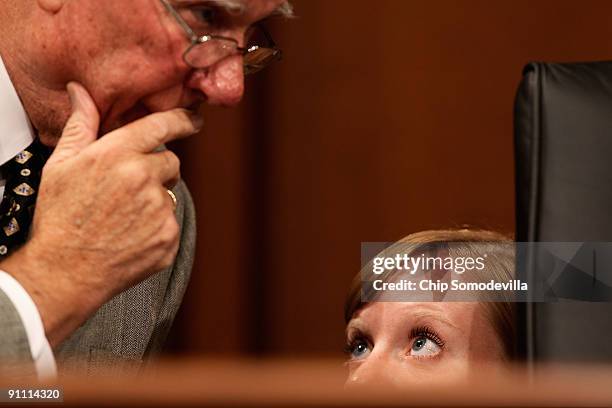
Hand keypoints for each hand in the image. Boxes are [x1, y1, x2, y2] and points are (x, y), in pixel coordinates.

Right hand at [0, 82, 201, 346]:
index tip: (193, 120)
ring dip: (155, 199)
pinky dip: (157, 226)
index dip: (183, 120)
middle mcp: (142, 178)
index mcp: (117, 154)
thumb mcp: (61, 165)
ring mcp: (159, 209)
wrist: (65, 271)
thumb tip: (81, 92)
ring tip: (123, 216)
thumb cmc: (60, 217)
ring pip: (170, 192)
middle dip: (156, 169)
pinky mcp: (168, 236)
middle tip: (127, 188)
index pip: (162, 126)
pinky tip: (131, 234)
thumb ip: (80, 125)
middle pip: (171, 161)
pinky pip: (171, 221)